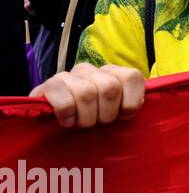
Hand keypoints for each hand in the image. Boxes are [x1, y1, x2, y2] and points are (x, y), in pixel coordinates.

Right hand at [30, 63, 145, 128]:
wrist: (53, 119)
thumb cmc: (90, 117)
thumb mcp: (114, 111)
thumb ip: (130, 105)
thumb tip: (135, 107)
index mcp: (111, 73)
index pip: (132, 76)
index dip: (131, 101)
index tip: (123, 115)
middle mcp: (91, 69)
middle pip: (110, 87)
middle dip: (107, 113)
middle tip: (99, 122)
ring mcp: (68, 75)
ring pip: (87, 93)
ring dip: (86, 118)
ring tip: (82, 123)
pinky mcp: (49, 85)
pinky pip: (65, 101)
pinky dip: (68, 116)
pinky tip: (67, 121)